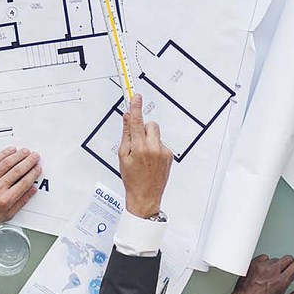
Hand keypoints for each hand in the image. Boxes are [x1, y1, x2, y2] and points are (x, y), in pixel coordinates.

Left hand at [0, 147, 42, 229]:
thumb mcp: (5, 216)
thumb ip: (21, 202)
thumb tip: (31, 191)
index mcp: (5, 200)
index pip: (24, 182)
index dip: (33, 173)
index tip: (37, 168)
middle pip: (17, 170)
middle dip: (29, 161)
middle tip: (34, 156)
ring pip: (7, 163)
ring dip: (18, 155)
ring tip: (25, 152)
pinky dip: (3, 154)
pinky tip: (10, 151)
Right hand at [118, 94, 171, 217]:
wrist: (145, 196)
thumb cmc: (132, 179)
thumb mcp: (123, 156)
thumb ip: (126, 135)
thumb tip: (126, 118)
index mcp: (139, 148)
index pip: (136, 122)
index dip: (135, 107)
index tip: (135, 96)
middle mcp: (153, 148)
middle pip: (150, 124)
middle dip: (143, 128)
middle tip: (136, 141)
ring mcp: (164, 152)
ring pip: (156, 134)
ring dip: (149, 139)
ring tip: (143, 155)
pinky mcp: (170, 155)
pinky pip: (161, 143)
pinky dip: (155, 148)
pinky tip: (150, 161)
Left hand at [213, 254, 293, 293]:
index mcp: (280, 281)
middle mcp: (270, 272)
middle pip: (288, 259)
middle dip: (291, 266)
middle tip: (289, 274)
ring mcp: (260, 267)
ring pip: (276, 259)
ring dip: (278, 266)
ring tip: (275, 276)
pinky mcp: (251, 265)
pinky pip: (263, 258)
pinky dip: (266, 264)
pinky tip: (265, 273)